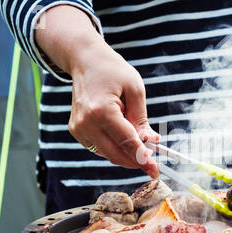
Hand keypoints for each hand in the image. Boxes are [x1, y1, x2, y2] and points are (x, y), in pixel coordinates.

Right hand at [35, 5, 159, 177]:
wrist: (85, 61)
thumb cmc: (112, 70)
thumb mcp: (135, 90)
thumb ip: (142, 120)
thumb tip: (150, 142)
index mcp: (101, 111)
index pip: (127, 142)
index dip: (143, 159)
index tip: (155, 171)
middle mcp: (85, 123)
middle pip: (115, 154)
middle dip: (136, 160)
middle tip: (152, 161)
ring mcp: (78, 129)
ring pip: (108, 154)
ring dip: (126, 153)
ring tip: (138, 137)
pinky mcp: (76, 131)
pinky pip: (100, 148)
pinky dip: (114, 147)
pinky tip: (122, 133)